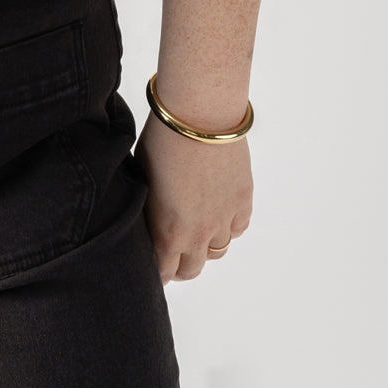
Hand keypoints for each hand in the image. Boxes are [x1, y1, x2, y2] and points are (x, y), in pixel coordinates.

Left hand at [133, 112, 252, 281]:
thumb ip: (150, 209)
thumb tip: (150, 217)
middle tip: (173, 253)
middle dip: (180, 264)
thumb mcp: (144, 179)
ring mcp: (224, 220)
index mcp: (168, 232)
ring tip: (196, 229)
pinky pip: (238, 228)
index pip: (164, 271)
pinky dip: (229, 225)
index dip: (158, 270)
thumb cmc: (161, 140)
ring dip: (206, 245)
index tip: (153, 264)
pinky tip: (218, 212)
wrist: (199, 116)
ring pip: (218, 251)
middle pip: (192, 269)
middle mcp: (198, 234)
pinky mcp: (243, 202)